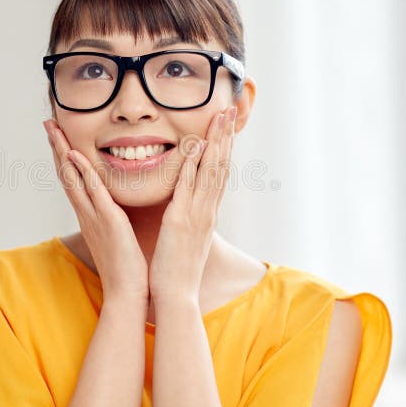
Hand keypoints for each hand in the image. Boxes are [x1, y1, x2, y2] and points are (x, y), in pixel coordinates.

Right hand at [44, 119, 148, 300]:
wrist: (127, 293)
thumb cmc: (126, 267)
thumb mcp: (117, 236)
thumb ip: (113, 218)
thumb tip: (114, 207)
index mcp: (90, 215)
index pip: (73, 180)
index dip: (64, 156)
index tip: (58, 135)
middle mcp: (86, 213)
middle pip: (66, 174)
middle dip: (57, 147)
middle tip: (48, 122)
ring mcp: (94, 216)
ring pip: (73, 179)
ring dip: (63, 152)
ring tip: (55, 130)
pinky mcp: (108, 221)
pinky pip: (93, 192)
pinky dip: (83, 172)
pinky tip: (76, 155)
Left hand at [148, 106, 236, 300]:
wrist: (176, 296)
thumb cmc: (177, 271)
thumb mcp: (187, 239)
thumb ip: (189, 220)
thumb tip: (189, 208)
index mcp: (207, 214)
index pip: (219, 174)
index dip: (224, 149)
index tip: (226, 127)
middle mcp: (207, 211)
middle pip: (220, 166)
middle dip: (225, 136)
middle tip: (229, 110)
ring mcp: (196, 214)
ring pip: (210, 171)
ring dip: (215, 142)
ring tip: (219, 117)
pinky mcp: (179, 220)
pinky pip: (188, 186)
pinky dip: (192, 164)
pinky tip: (195, 145)